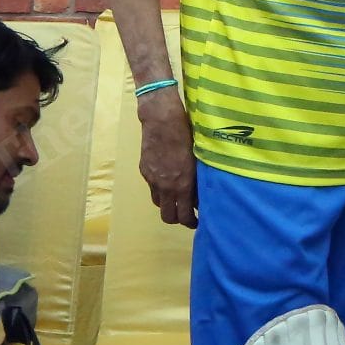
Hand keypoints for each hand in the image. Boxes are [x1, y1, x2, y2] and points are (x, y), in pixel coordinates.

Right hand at [139, 92, 196, 228]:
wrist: (162, 121)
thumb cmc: (186, 136)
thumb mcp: (197, 161)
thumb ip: (197, 181)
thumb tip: (199, 196)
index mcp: (182, 186)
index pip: (185, 216)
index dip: (191, 223)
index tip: (197, 222)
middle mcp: (166, 187)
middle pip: (168, 217)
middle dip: (177, 219)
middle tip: (186, 215)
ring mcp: (152, 180)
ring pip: (159, 203)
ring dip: (167, 204)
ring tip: (176, 198)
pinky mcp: (144, 171)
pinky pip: (152, 188)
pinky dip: (160, 189)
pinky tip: (167, 180)